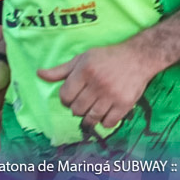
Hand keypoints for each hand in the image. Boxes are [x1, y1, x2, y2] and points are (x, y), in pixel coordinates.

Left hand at [37, 42, 155, 130]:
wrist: (140, 56)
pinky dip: (105, 121)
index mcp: (85, 70)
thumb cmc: (108, 57)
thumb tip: (39, 74)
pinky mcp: (125, 103)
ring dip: (89, 117)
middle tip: (86, 100)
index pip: (65, 96)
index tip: (75, 94)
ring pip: (90, 119)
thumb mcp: (84, 58)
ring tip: (94, 108)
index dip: (67, 98)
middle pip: (76, 110)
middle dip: (78, 107)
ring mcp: (112, 94)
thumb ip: (61, 70)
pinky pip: (108, 123)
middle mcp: (97, 83)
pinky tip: (107, 112)